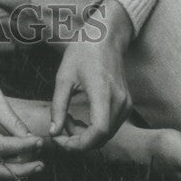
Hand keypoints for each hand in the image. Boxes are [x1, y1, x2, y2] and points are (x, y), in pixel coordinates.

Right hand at [0, 55, 44, 179]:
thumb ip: (13, 123)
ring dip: (15, 170)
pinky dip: (8, 164)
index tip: (40, 141)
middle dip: (20, 170)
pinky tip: (23, 158)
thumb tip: (32, 142)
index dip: (23, 147)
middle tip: (40, 165)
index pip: (1, 147)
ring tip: (36, 163)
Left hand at [50, 0, 133, 150]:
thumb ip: (58, 107)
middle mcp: (120, 101)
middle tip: (59, 131)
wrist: (105, 36)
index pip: (98, 132)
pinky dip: (95, 130)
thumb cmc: (82, 52)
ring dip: (86, 136)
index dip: (79, 143)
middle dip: (79, 141)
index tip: (60, 141)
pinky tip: (80, 119)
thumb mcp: (64, 77)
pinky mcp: (126, 104)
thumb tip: (54, 133)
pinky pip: (111, 126)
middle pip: (102, 137)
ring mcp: (126, 103)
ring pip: (107, 135)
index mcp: (103, 92)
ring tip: (68, 121)